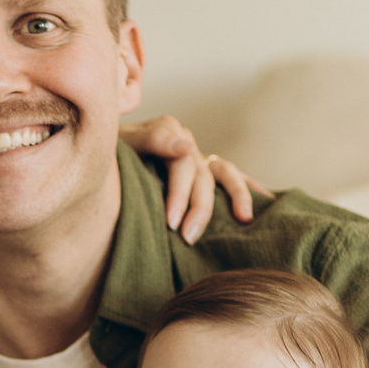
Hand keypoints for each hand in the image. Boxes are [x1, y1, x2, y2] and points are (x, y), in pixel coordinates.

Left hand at [123, 116, 273, 242]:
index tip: (171, 222)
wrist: (101, 157)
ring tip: (244, 219)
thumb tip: (187, 146)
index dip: (179, 193)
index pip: (181, 161)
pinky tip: (267, 202)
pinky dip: (249, 187)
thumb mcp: (120, 146)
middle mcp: (186, 143)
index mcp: (167, 131)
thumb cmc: (110, 157)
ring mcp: (198, 157)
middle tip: (188, 236)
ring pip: (225, 172)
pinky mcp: (204, 171)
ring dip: (236, 195)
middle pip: (202, 173)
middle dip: (198, 206)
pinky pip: (232, 177)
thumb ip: (150, 140)